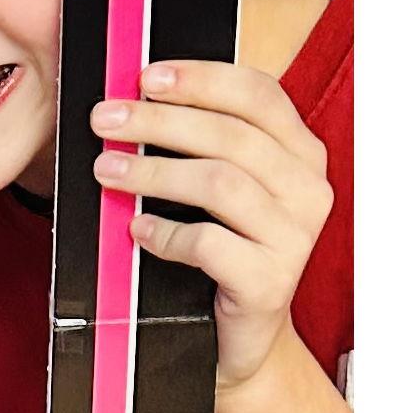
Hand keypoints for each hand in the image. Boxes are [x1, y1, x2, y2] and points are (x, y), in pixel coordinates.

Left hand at [91, 62, 333, 390]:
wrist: (239, 336)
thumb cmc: (220, 248)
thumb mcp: (216, 187)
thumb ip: (196, 142)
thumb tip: (131, 99)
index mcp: (299, 152)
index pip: (258, 95)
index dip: (201, 79)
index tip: (146, 76)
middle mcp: (307, 189)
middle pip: (232, 135)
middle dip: (160, 121)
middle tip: (104, 119)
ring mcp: (295, 237)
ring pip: (221, 183)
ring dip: (155, 171)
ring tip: (108, 170)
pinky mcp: (271, 282)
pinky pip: (210, 244)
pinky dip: (165, 233)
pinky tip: (137, 229)